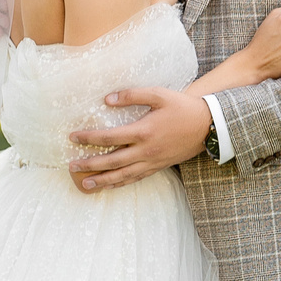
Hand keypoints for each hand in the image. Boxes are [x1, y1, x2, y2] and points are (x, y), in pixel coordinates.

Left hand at [67, 85, 210, 191]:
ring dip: (102, 181)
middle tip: (71, 167)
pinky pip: (136, 178)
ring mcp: (152, 161)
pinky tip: (110, 185)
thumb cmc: (183, 107)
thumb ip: (132, 95)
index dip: (88, 138)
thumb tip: (107, 99)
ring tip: (85, 185)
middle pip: (111, 161)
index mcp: (143, 131)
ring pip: (122, 175)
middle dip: (90, 165)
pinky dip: (120, 183)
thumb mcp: (159, 94)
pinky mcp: (158, 167)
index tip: (73, 137)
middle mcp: (146, 150)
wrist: (209, 126)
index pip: (109, 137)